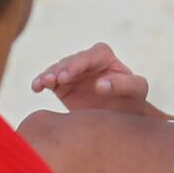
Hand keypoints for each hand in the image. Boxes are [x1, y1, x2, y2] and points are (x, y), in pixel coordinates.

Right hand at [31, 43, 149, 114]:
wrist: (121, 117)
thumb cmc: (132, 99)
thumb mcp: (137, 90)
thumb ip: (124, 85)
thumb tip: (100, 84)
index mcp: (105, 56)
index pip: (90, 55)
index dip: (78, 64)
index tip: (67, 77)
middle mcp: (87, 60)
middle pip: (71, 61)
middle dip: (61, 70)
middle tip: (54, 81)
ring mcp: (73, 71)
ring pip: (57, 69)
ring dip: (49, 75)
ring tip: (42, 84)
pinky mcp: (61, 84)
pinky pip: (49, 80)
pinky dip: (41, 82)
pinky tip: (36, 88)